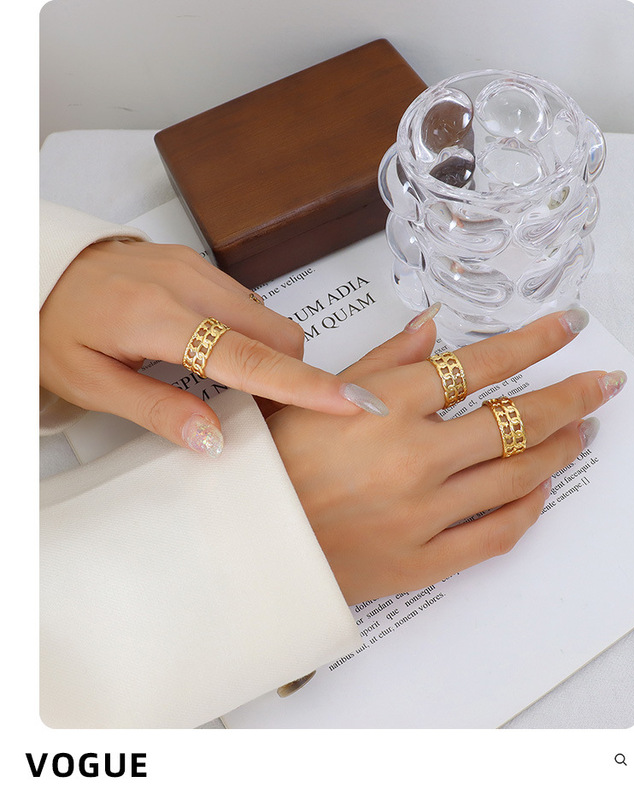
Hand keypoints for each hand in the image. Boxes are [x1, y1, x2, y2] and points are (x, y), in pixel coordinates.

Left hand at [40, 240, 386, 454]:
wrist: (41, 272)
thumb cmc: (55, 325)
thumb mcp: (91, 382)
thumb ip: (158, 411)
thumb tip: (214, 439)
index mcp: (158, 318)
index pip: (249, 358)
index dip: (304, 385)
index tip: (349, 401)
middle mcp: (187, 284)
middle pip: (278, 334)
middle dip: (286, 374)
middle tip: (254, 405)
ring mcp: (195, 267)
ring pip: (267, 317)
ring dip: (265, 353)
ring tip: (222, 376)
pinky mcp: (197, 262)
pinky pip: (246, 301)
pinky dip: (247, 331)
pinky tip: (213, 346)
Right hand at [267, 310, 626, 604]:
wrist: (247, 547)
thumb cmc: (273, 466)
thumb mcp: (314, 398)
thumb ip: (381, 362)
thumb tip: (432, 328)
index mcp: (382, 407)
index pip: (477, 364)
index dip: (532, 342)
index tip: (565, 328)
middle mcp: (412, 457)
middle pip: (517, 420)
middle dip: (572, 395)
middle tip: (603, 383)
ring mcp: (422, 513)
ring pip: (517, 476)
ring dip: (558, 448)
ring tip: (580, 431)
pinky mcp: (423, 559)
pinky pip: (496, 533)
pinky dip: (529, 508)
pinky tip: (541, 489)